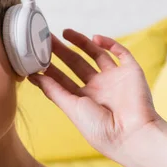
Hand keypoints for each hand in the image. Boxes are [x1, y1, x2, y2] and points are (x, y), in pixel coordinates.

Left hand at [28, 29, 161, 158]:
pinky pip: (121, 53)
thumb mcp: (71, 108)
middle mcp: (99, 88)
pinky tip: (95, 38)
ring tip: (65, 32)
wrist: (132, 134)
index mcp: (84, 100)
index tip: (35, 55)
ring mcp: (115, 79)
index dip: (50, 68)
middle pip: (76, 64)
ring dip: (81, 42)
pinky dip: (109, 43)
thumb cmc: (100, 129)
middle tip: (46, 37)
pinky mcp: (131, 72)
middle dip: (61, 51)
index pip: (63, 79)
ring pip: (96, 54)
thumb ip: (54, 91)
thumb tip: (34, 76)